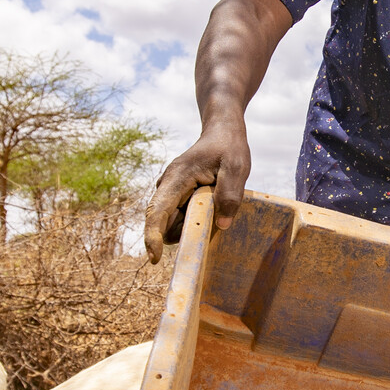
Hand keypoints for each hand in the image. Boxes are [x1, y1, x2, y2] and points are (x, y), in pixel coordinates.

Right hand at [142, 120, 251, 261]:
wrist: (222, 131)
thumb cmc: (229, 147)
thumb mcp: (237, 168)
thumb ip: (230, 195)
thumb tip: (222, 225)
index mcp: (177, 178)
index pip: (157, 211)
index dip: (152, 236)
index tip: (154, 258)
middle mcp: (168, 186)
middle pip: (162, 222)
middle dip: (180, 233)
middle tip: (211, 222)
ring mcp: (171, 191)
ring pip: (171, 223)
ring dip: (189, 226)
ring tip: (215, 208)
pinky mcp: (178, 197)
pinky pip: (180, 218)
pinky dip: (193, 221)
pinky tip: (211, 209)